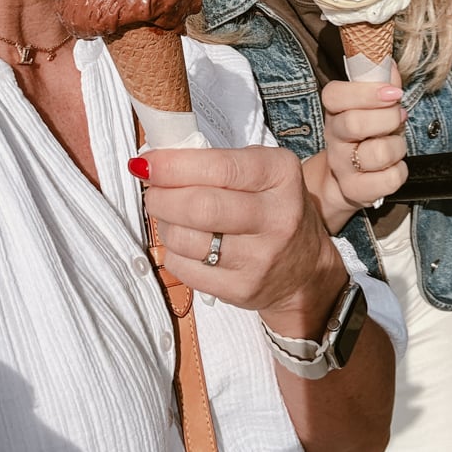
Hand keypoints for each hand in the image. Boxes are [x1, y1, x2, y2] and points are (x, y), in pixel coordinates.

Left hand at [132, 144, 340, 322]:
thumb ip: (216, 162)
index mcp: (281, 175)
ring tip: (170, 216)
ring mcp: (261, 258)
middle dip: (162, 196)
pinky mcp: (242, 289)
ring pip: (187, 239)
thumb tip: (157, 163)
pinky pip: (185, 268)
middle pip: (200, 206)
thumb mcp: (262, 172)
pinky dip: (173, 252)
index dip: (174, 165)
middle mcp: (277, 217)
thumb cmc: (272, 208)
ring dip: (165, 224)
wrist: (304, 268)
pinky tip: (183, 243)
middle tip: (153, 192)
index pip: (219, 167)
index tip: (147, 163)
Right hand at [305, 80, 406, 232]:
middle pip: (355, 123)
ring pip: (377, 153)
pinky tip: (393, 166)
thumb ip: (382, 84)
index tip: (393, 92)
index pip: (335, 95)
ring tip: (395, 144)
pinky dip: (400, 171)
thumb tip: (390, 66)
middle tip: (399, 116)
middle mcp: (334, 138)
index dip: (365, 92)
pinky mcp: (356, 190)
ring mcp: (342, 165)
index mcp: (335, 111)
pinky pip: (389, 179)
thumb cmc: (366, 135)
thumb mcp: (372, 107)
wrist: (348, 179)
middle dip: (388, 118)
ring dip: (397, 146)